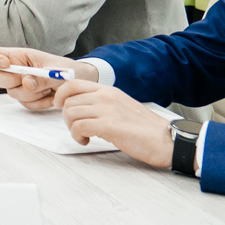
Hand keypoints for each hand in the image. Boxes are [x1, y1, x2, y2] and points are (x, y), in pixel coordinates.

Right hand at [0, 46, 94, 110]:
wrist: (80, 83)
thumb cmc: (67, 70)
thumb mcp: (56, 70)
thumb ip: (41, 77)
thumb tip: (26, 83)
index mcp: (19, 56)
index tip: (6, 65)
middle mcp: (15, 70)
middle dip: (13, 81)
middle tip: (32, 82)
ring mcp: (18, 85)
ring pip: (13, 93)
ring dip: (34, 93)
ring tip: (49, 87)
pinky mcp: (26, 98)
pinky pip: (26, 104)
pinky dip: (41, 102)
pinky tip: (51, 95)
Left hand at [56, 78, 174, 164]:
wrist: (166, 139)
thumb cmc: (145, 128)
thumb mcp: (121, 106)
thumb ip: (102, 103)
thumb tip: (80, 106)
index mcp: (108, 90)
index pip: (72, 84)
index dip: (60, 95)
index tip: (59, 105)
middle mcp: (105, 96)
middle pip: (68, 101)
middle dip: (67, 117)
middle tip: (77, 128)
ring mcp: (107, 110)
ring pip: (70, 114)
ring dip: (72, 128)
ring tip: (84, 136)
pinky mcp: (108, 126)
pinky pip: (78, 127)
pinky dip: (77, 137)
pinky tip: (87, 141)